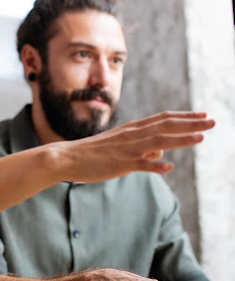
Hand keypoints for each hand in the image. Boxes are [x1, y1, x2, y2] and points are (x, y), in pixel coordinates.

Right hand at [57, 111, 214, 182]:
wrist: (67, 157)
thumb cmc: (94, 153)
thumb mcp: (120, 146)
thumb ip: (143, 146)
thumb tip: (162, 150)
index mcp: (132, 129)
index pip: (163, 119)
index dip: (184, 116)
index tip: (202, 114)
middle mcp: (132, 135)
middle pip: (166, 126)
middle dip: (191, 123)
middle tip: (212, 121)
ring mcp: (126, 149)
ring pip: (158, 141)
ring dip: (181, 139)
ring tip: (202, 137)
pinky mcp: (119, 163)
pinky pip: (140, 164)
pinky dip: (155, 164)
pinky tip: (169, 166)